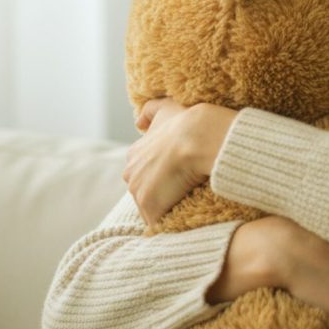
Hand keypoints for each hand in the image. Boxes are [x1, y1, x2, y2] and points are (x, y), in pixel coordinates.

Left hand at [124, 99, 237, 225]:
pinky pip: (161, 221)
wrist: (198, 136)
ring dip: (167, 209)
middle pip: (145, 191)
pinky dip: (172, 221)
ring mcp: (139, 192)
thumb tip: (138, 122)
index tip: (178, 176)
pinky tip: (186, 217)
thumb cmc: (186, 121)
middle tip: (184, 191)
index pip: (144, 173)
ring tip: (188, 205)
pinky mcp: (151, 207)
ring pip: (152, 207)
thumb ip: (150, 111)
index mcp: (133, 155)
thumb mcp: (166, 107)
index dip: (161, 176)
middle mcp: (130, 174)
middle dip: (161, 194)